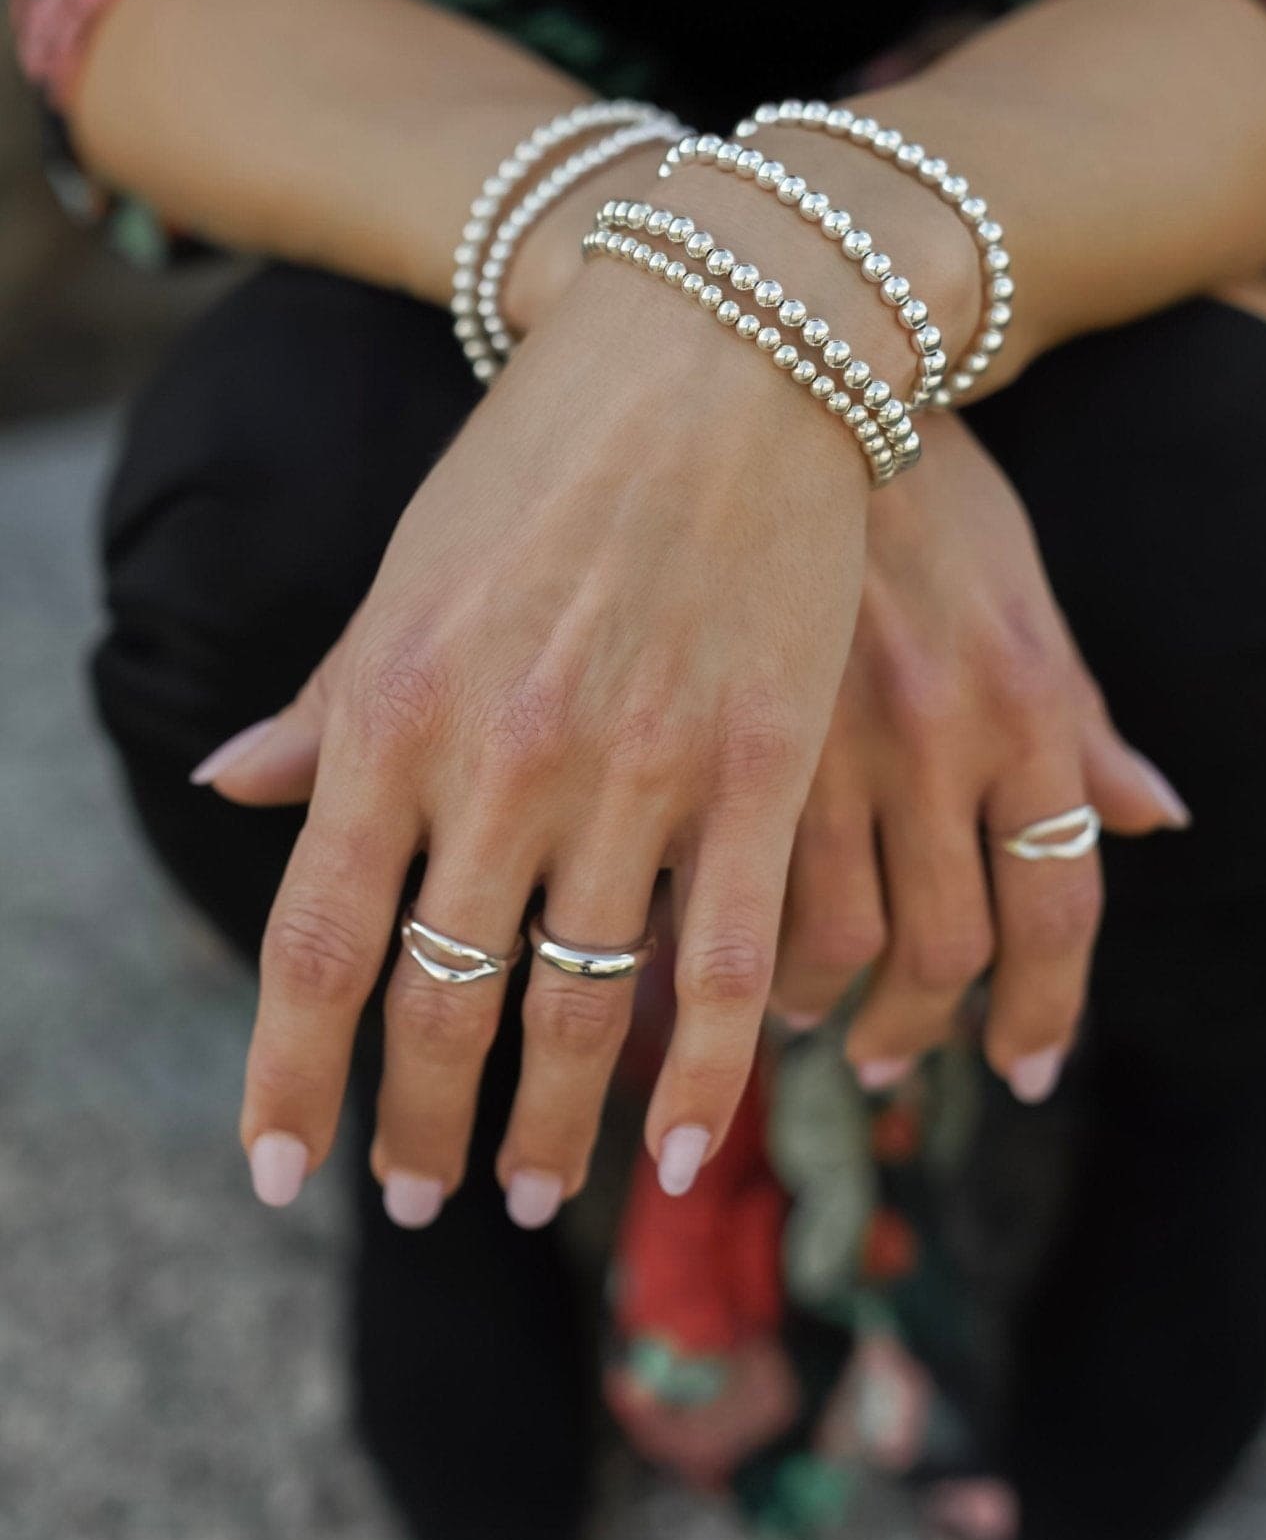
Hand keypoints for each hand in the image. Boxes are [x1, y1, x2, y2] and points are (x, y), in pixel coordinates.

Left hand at [197, 263, 869, 1224]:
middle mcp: (504, 757)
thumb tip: (227, 783)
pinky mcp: (763, 765)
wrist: (718, 343)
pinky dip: (706, 1081)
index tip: (280, 1169)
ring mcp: (638, 768)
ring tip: (533, 1195)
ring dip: (548, 1131)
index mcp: (396, 706)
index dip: (289, 1076)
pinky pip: (730, 966)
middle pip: (440, 1004)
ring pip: (579, 1010)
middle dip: (419, 1130)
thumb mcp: (409, 568)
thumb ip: (331, 696)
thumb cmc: (545, 451)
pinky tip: (688, 1157)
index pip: (315, 941)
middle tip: (416, 1197)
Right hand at [772, 415, 1188, 1098]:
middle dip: (920, 1033)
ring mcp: (817, 734)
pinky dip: (722, 945)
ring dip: (815, 1010)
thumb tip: (1155, 817)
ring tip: (801, 1015)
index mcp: (1024, 701)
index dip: (1047, 1010)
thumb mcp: (1022, 588)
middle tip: (894, 1056)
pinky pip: (722, 882)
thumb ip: (1080, 719)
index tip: (1023, 1064)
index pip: (1059, 905)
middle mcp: (932, 734)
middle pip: (942, 952)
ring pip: (824, 944)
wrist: (781, 361)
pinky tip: (713, 953)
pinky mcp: (709, 725)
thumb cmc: (917, 477)